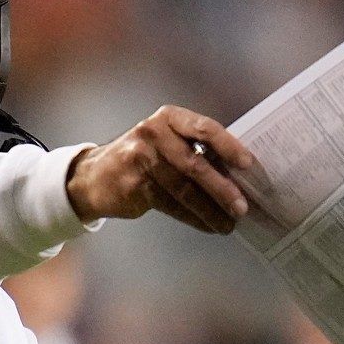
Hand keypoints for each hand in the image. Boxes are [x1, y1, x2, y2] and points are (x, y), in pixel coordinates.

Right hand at [65, 105, 253, 233]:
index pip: (205, 128)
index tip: (249, 165)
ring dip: (210, 209)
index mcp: (169, 117)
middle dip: (222, 188)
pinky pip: (171, 204)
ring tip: (228, 223)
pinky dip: (193, 217)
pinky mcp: (135, 185)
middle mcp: (154, 133)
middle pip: (195, 163)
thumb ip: (196, 150)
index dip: (229, 146)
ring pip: (184, 189)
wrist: (95, 176)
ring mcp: (141, 158)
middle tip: (242, 207)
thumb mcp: (167, 142)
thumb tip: (237, 176)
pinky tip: (207, 225)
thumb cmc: (143, 158)